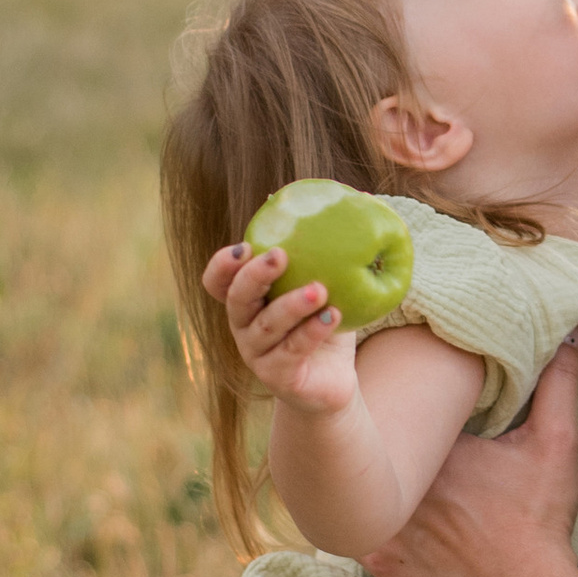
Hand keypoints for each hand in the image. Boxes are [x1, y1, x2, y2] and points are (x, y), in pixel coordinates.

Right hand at [204, 240, 359, 418]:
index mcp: (247, 301)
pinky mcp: (278, 377)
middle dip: (255, 275)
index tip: (245, 246)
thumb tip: (360, 194)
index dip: (223, 264)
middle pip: (237, 299)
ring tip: (319, 289)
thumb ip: (331, 247)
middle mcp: (244, 326)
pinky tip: (333, 316)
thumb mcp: (328, 284)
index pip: (217, 281)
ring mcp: (257, 355)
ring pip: (266, 326)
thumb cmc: (323, 323)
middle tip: (281, 255)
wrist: (332, 382)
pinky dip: (312, 332)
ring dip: (291, 304)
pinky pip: (291, 351)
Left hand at [364, 334, 577, 576]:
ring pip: (363, 492)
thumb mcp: (556, 447)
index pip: (408, 416)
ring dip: (372, 483)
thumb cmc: (539, 521)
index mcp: (437, 452)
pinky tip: (381, 516)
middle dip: (390, 446)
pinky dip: (369, 525)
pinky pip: (359, 535)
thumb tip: (568, 338)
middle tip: (401, 440)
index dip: (410, 409)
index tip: (415, 404)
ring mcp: (386, 528)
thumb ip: (558, 388)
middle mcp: (403, 486)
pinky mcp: (381, 564)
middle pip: (382, 452)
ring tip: (382, 473)